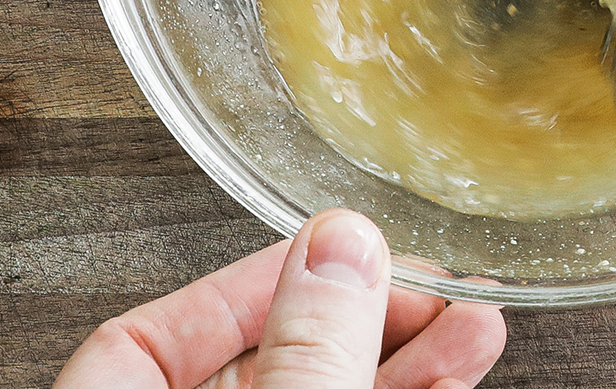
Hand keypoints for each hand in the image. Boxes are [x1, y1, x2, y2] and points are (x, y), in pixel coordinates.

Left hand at [55, 208, 505, 388]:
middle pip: (252, 365)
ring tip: (475, 317)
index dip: (241, 285)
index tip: (328, 248)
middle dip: (353, 315)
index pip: (141, 341)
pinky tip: (461, 366)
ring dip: (406, 359)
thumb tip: (340, 249)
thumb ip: (308, 355)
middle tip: (425, 275)